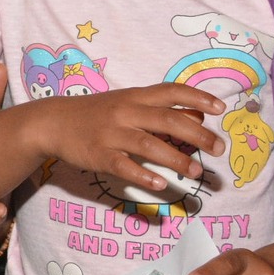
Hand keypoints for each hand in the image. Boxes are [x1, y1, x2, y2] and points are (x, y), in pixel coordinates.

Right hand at [29, 84, 224, 194]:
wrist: (52, 122)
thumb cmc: (96, 113)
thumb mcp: (127, 103)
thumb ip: (159, 108)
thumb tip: (198, 115)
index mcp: (135, 96)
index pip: (171, 91)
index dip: (197, 98)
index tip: (221, 108)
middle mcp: (125, 112)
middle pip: (166, 119)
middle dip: (196, 134)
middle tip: (219, 148)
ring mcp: (111, 133)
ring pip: (148, 144)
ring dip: (175, 158)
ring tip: (196, 172)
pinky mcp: (98, 155)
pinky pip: (123, 165)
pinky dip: (142, 174)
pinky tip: (160, 184)